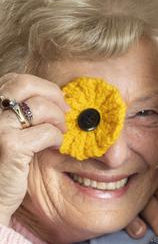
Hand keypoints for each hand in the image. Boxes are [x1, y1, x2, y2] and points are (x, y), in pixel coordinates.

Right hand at [0, 73, 66, 225]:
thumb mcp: (6, 131)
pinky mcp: (9, 145)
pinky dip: (57, 137)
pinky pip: (46, 131)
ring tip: (59, 133)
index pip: (15, 79)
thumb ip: (19, 113)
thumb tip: (52, 97)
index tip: (56, 100)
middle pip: (25, 84)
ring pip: (39, 106)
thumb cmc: (2, 164)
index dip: (41, 86)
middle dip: (53, 95)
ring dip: (57, 119)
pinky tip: (54, 146)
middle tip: (65, 111)